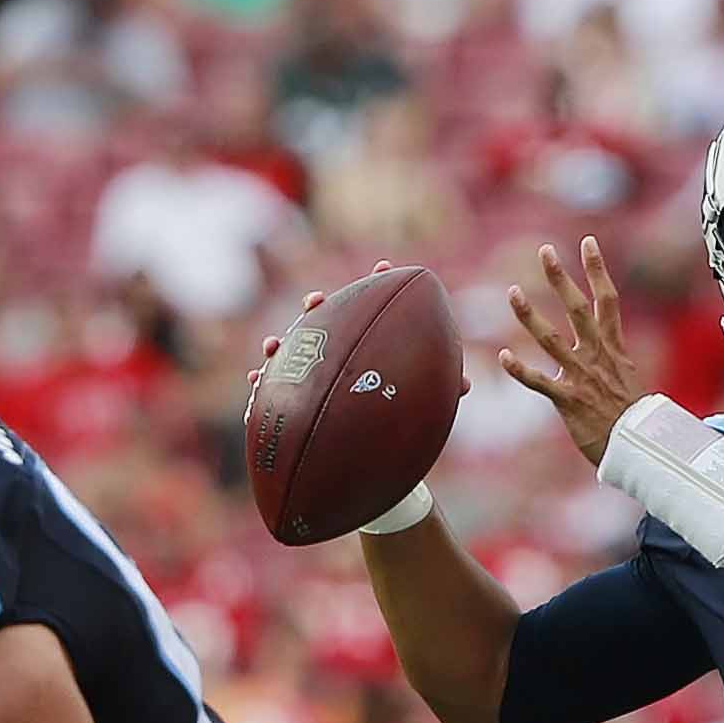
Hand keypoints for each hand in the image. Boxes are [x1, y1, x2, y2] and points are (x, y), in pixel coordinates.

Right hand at [243, 260, 472, 419]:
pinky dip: (264, 381)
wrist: (366, 456)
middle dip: (318, 310)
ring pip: (292, 352)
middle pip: (325, 323)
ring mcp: (313, 373)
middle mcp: (337, 355)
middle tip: (316, 300)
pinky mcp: (296, 398)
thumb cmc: (392, 421)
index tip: (386, 266)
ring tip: (275, 342)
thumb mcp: (415, 403)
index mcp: (367, 349)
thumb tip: (467, 384)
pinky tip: (256, 376)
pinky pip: (273, 387)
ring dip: (283, 344)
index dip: (378, 287)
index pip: (372, 311)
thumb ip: (437, 390)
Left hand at [501, 236, 645, 466]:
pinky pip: (541, 382)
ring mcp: (582, 377)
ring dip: (530, 316)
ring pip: (552, 339)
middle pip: (578, 309)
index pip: (608, 300)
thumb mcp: (628, 379)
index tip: (588, 242)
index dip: (598, 269)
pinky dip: (522, 370)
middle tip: (545, 251)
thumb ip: (612, 359)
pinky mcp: (569, 401)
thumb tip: (606, 348)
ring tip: (513, 293)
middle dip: (561, 279)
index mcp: (613, 348)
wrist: (640, 447)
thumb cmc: (634, 418)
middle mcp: (597, 356)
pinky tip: (504, 357)